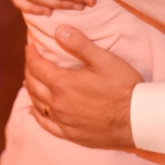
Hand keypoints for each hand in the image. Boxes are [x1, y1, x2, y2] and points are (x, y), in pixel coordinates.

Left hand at [24, 28, 141, 148]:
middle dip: (29, 70)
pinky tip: (34, 111)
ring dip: (32, 90)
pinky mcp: (70, 133)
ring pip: (37, 104)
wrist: (135, 119)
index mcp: (63, 84)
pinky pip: (46, 124)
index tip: (29, 46)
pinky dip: (37, 115)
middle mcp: (58, 104)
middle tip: (31, 60)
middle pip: (33, 85)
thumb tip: (59, 30)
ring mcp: (63, 120)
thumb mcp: (104, 60)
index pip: (37, 66)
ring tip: (30, 80)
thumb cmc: (122, 86)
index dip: (31, 55)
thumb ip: (80, 44)